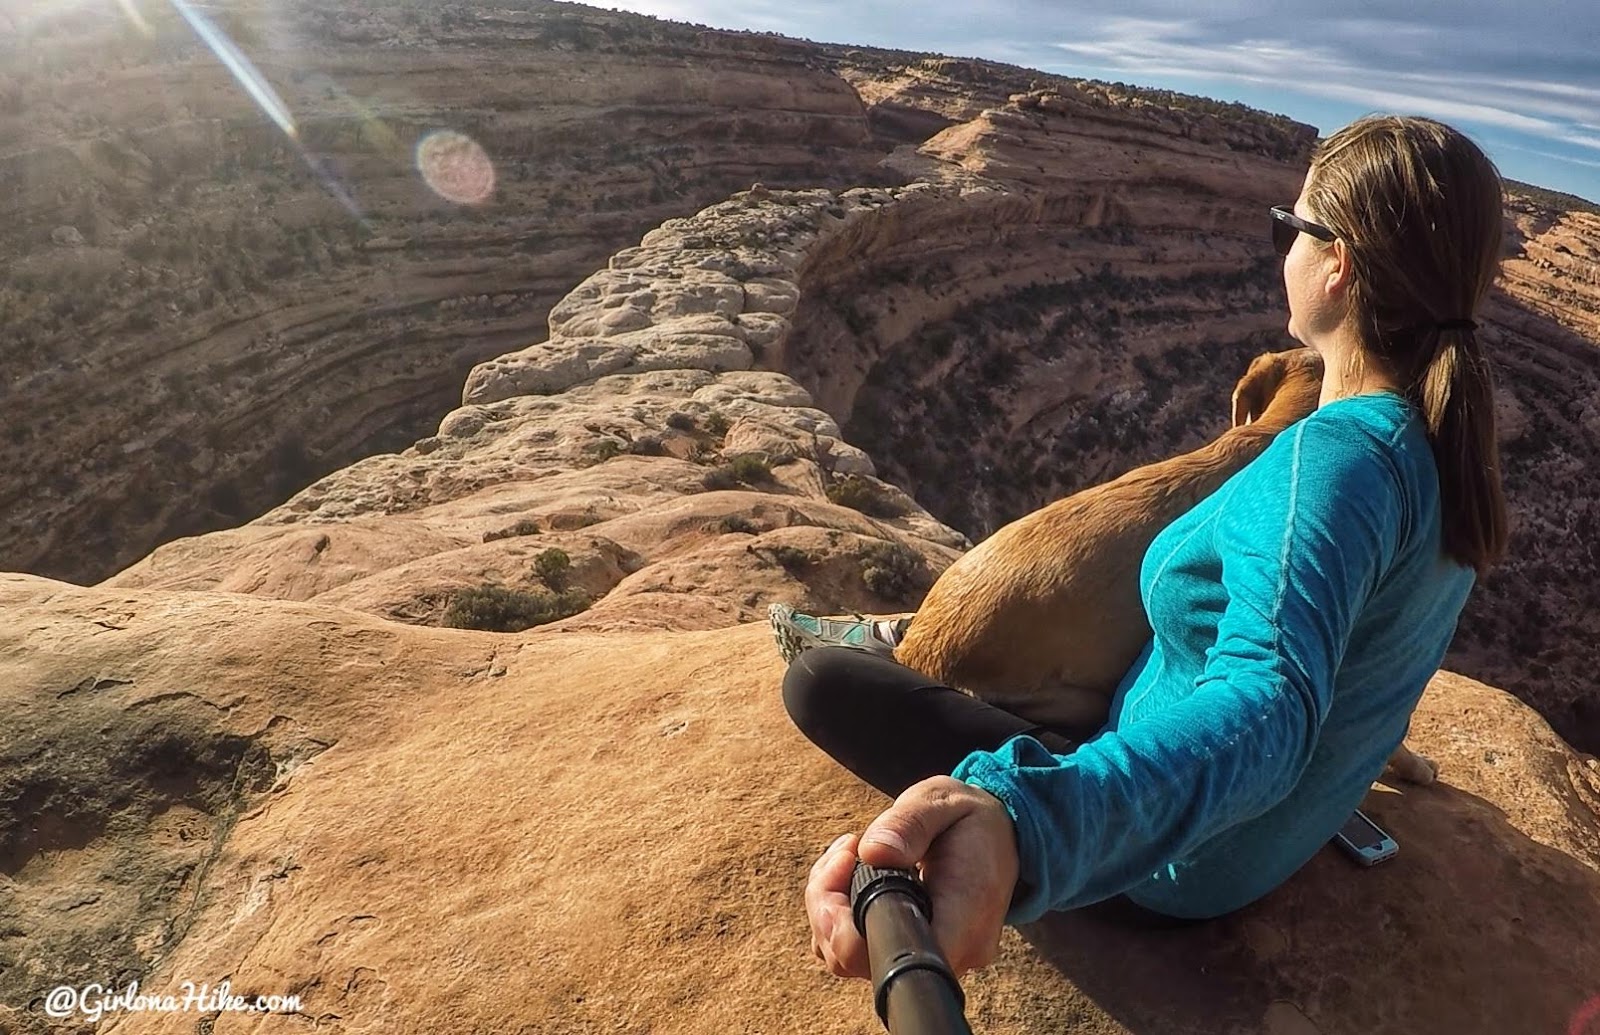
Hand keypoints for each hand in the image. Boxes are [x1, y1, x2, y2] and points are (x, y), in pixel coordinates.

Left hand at [804, 776, 1019, 979]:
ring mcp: (934, 958)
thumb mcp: (941, 802)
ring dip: (828, 909)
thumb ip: (909, 824)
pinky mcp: (913, 953)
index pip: (897, 952)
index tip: (846, 869)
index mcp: (967, 914)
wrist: (998, 836)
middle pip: (859, 960)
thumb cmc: (970, 819)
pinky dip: (837, 917)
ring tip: (847, 856)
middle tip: (843, 852)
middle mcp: (955, 951)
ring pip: (847, 958)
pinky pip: (855, 951)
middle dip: (828, 907)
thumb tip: (873, 852)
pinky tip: (848, 875)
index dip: (850, 927)